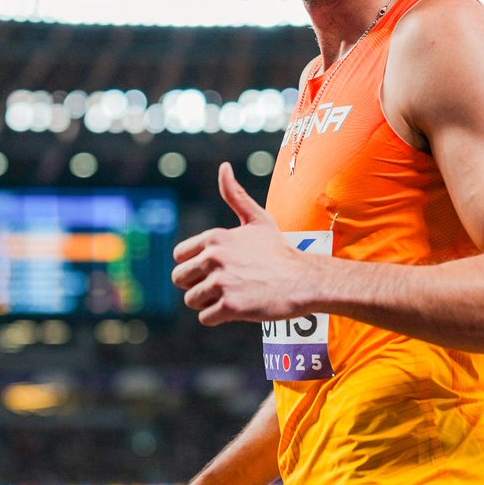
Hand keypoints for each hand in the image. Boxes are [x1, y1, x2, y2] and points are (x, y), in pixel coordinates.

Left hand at [171, 162, 314, 324]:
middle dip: (198, 285)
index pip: (179, 257)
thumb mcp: (257, 219)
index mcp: (214, 237)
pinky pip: (205, 318)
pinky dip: (219, 317)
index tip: (218, 268)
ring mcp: (222, 282)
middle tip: (225, 284)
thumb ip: (235, 195)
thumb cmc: (279, 251)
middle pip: (180, 279)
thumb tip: (224, 166)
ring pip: (192, 300)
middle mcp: (214, 257)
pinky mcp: (230, 306)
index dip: (195, 265)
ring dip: (209, 302)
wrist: (304, 279)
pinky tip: (239, 307)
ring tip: (234, 295)